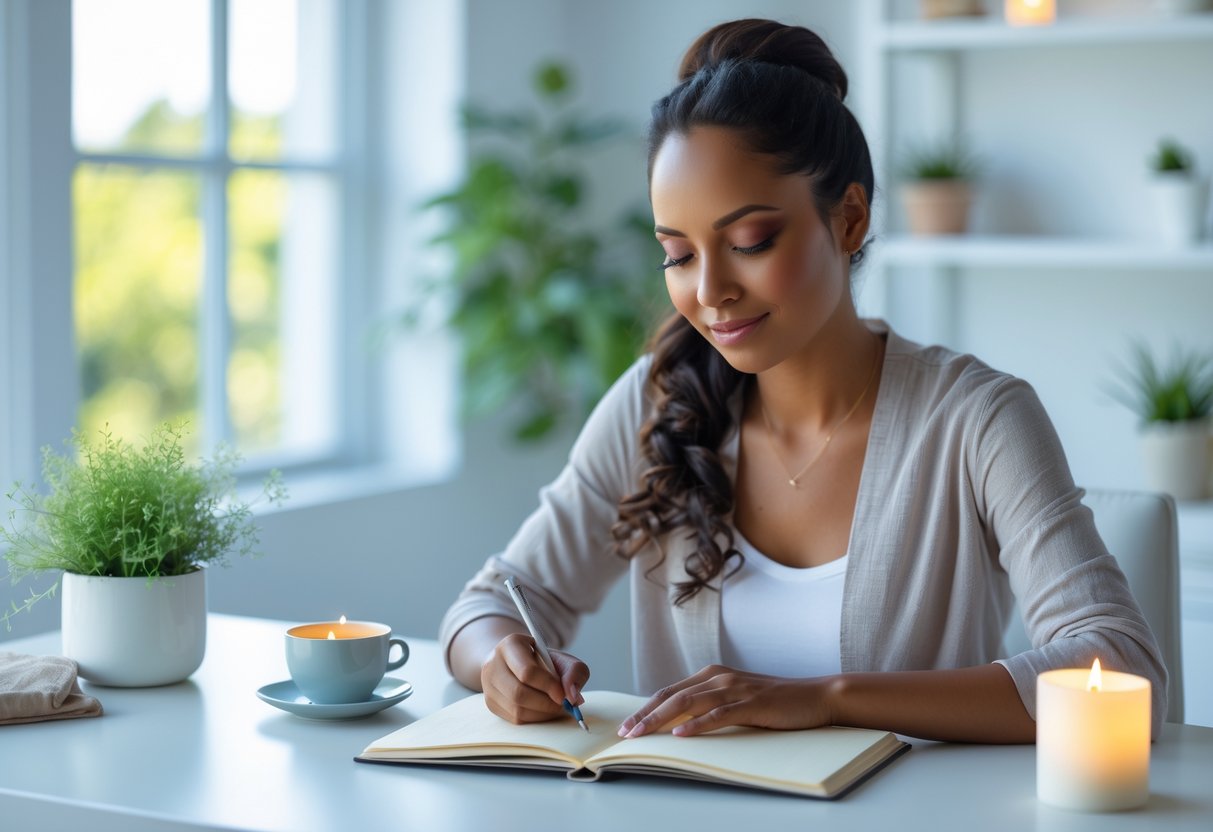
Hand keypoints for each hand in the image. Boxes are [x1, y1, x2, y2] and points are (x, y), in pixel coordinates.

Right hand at [481, 632, 589, 723]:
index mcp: (510, 645)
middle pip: (519, 693)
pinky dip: (534, 718)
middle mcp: (493, 664)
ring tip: (556, 707)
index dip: (548, 686)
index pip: (527, 671)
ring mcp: (488, 685)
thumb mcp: (562, 659)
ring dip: (542, 713)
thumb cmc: (543, 661)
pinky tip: (544, 710)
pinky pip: (514, 719)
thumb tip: (573, 697)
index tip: (564, 696)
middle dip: (546, 704)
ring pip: (516, 709)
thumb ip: (574, 672)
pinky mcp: (490, 703)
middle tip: (563, 706)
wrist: (518, 663)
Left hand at [616, 665, 834, 737]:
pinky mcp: (751, 704)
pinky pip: (718, 715)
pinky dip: (697, 725)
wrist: (815, 696)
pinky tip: (681, 735)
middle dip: (645, 714)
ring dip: (661, 720)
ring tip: (642, 734)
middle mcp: (719, 677)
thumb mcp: (736, 699)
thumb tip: (679, 722)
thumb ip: (711, 704)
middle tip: (626, 733)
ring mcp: (735, 689)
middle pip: (672, 696)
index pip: (670, 691)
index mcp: (713, 675)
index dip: (646, 708)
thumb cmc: (774, 702)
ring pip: (689, 703)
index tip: (627, 725)